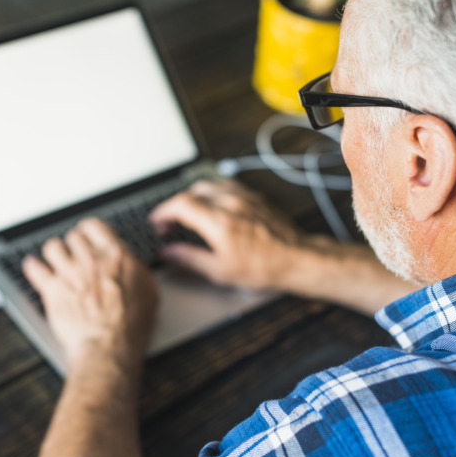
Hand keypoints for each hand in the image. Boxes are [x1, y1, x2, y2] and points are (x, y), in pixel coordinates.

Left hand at [22, 218, 158, 366]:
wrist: (108, 346)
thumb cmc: (130, 325)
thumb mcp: (147, 291)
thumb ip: (136, 270)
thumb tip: (132, 264)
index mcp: (115, 256)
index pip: (95, 226)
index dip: (89, 230)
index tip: (88, 235)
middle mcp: (90, 260)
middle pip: (73, 237)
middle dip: (73, 244)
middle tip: (74, 252)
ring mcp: (69, 273)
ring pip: (53, 247)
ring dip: (55, 252)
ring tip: (56, 258)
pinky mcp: (53, 290)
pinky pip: (35, 269)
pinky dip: (33, 267)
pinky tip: (34, 266)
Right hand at [149, 180, 303, 290]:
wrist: (297, 259)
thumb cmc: (264, 267)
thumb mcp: (221, 271)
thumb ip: (190, 259)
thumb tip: (169, 253)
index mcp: (219, 222)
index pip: (181, 205)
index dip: (163, 211)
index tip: (157, 221)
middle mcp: (230, 203)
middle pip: (192, 192)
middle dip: (176, 205)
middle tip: (171, 223)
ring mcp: (244, 197)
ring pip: (209, 185)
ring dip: (193, 196)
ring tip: (189, 213)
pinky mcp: (254, 197)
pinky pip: (226, 185)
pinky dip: (212, 192)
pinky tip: (213, 205)